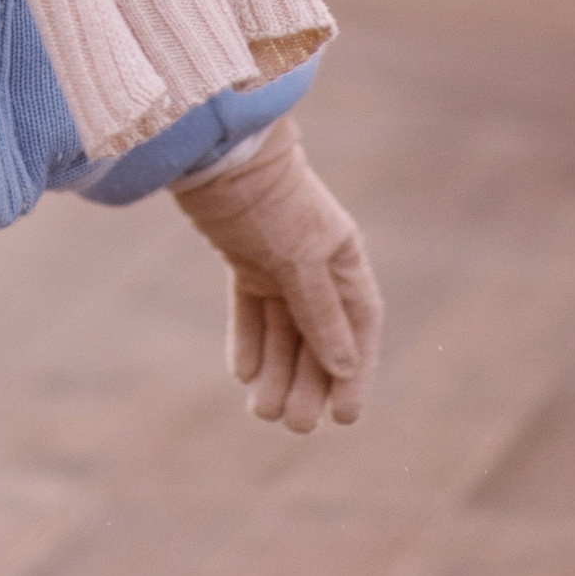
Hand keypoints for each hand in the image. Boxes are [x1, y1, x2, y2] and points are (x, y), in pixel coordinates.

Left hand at [170, 119, 381, 432]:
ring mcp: (277, 260)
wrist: (215, 150)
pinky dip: (250, 339)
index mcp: (343, 257)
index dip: (355, 372)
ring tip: (262, 411)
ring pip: (283, 328)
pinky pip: (252, 310)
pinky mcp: (243, 258)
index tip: (346, 416)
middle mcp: (314, 262)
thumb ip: (320, 312)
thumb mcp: (299, 258)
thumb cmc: (268, 198)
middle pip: (318, 335)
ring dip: (276, 369)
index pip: (359, 325)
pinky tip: (244, 372)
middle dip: (308, 381)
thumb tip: (344, 367)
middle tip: (294, 425)